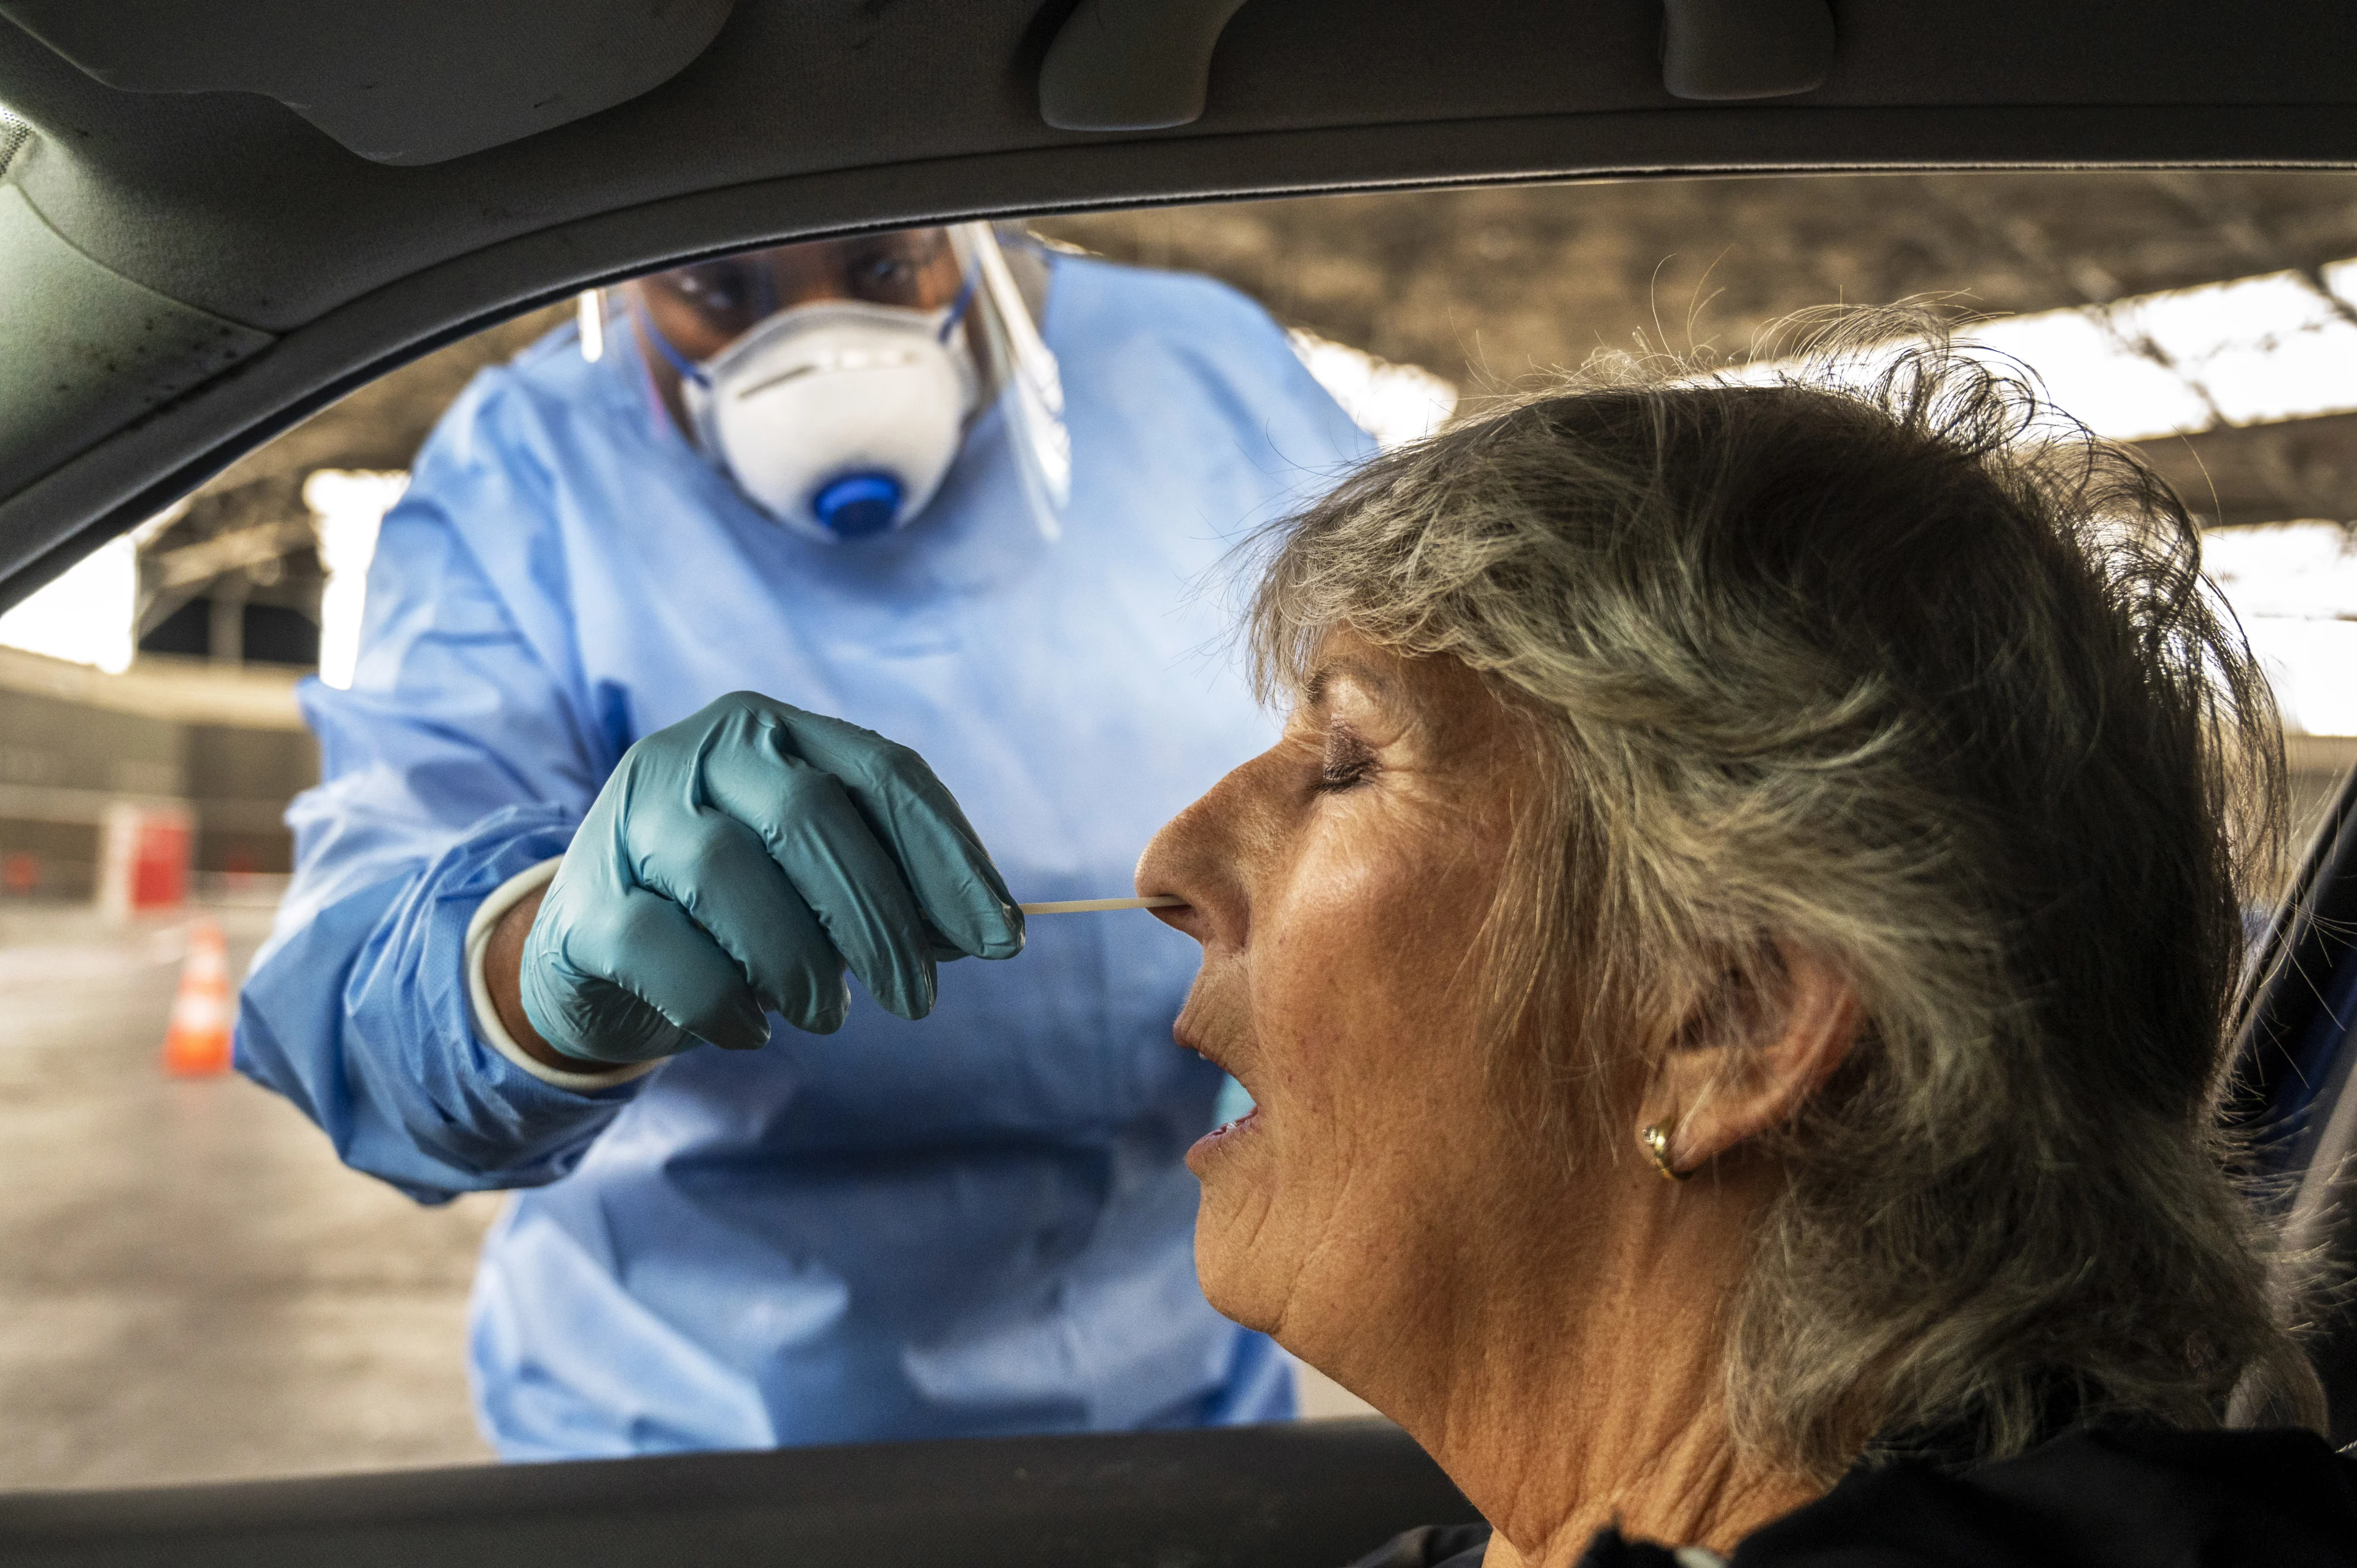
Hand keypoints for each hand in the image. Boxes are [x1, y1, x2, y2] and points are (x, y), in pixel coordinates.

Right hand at [514, 692, 1022, 1064]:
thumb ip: (896, 890)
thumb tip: (985, 931)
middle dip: (879, 919)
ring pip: (725, 872)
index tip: (1004, 940)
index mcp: (773, 731)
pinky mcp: (581, 903)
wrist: (599, 948)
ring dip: (797, 961)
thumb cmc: (740, 910)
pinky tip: (750, 1030)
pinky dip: (719, 1000)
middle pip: (809, 816)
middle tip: (918, 1000)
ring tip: (828, 1014)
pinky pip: (656, 946)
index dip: (952, 860)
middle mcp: (696, 754)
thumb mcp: (819, 882)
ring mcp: (628, 819)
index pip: (885, 774)